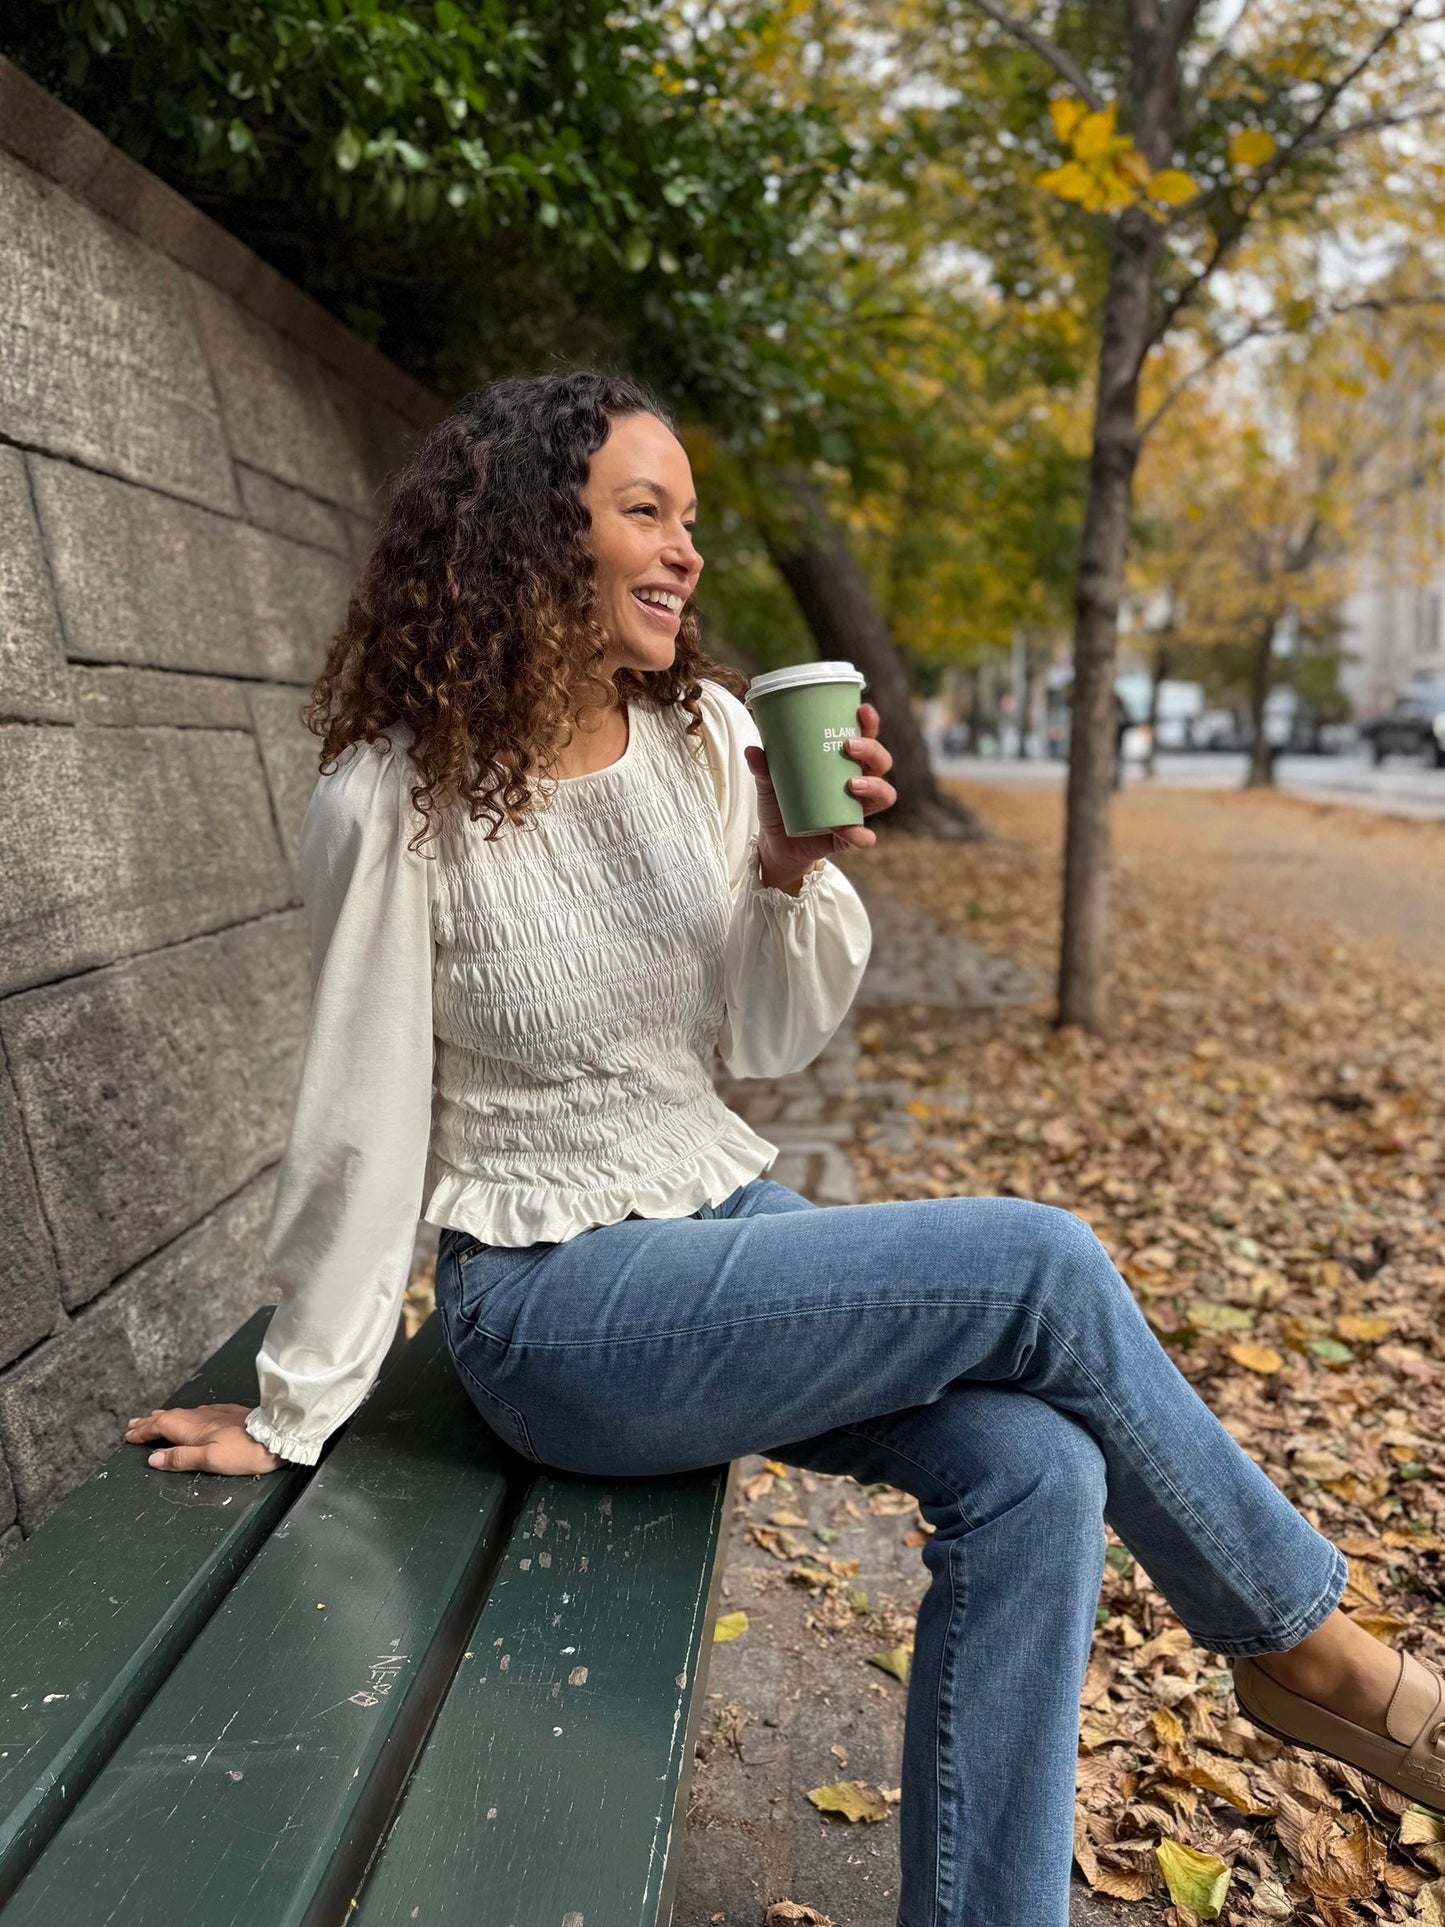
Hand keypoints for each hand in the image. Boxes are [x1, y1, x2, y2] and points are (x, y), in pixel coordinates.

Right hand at [124, 1402, 284, 1475]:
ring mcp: (215, 1413)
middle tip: (132, 1425)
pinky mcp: (228, 1413)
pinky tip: (189, 1417)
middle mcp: (201, 1416)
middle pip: (168, 1417)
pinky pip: (197, 1412)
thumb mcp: (209, 1460)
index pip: (160, 1427)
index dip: (144, 1431)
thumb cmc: (245, 1451)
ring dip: (164, 1417)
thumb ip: (181, 1458)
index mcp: (192, 1428)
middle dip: (149, 1422)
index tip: (129, 1436)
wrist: (277, 1435)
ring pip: (183, 1413)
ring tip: (152, 1419)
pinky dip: (184, 1415)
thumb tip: (154, 1459)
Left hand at [745, 700, 895, 888]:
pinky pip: (865, 837)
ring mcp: (856, 810)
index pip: (866, 738)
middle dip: (872, 750)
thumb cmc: (779, 804)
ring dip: (874, 786)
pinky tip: (848, 829)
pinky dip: (860, 834)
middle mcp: (857, 782)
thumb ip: (763, 768)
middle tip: (848, 745)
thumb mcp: (768, 783)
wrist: (775, 843)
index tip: (862, 710)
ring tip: (851, 783)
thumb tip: (753, 751)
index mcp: (843, 763)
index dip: (870, 723)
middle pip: (881, 762)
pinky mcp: (849, 836)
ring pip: (884, 795)